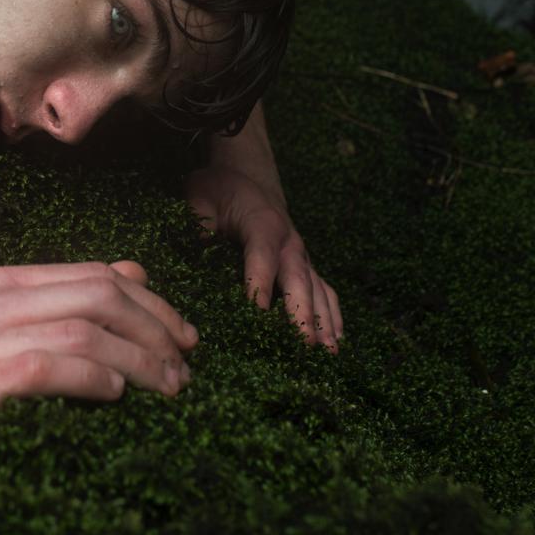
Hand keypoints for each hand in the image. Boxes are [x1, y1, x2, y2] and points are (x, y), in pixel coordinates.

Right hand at [0, 261, 198, 478]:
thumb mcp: (23, 343)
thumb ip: (74, 307)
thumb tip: (137, 272)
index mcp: (0, 284)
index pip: (95, 276)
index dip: (152, 304)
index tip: (187, 339)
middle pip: (96, 297)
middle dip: (153, 331)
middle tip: (184, 371)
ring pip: (81, 332)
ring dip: (137, 360)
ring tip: (167, 389)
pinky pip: (45, 368)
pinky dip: (91, 378)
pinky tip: (116, 394)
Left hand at [184, 165, 342, 351]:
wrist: (246, 180)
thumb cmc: (221, 192)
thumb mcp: (201, 195)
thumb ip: (199, 217)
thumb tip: (200, 240)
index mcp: (264, 226)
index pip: (262, 259)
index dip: (259, 287)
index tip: (256, 316)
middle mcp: (290, 243)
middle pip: (298, 281)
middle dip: (302, 314)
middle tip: (305, 345)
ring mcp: (302, 257)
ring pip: (318, 291)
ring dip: (324, 322)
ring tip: (329, 354)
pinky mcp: (305, 267)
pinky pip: (325, 292)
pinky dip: (333, 316)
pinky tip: (336, 342)